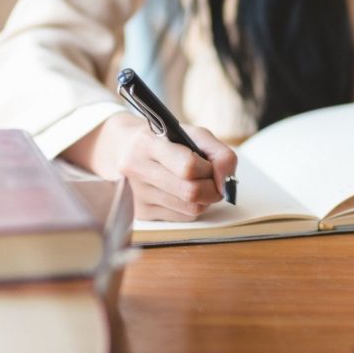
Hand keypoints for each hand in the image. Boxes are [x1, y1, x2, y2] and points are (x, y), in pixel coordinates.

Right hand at [62, 113, 237, 220]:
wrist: (126, 149)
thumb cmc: (167, 141)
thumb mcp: (194, 134)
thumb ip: (219, 153)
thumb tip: (228, 182)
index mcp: (148, 143)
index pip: (188, 167)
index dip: (209, 170)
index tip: (212, 166)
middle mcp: (136, 169)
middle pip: (191, 193)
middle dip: (213, 189)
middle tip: (214, 181)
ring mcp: (136, 194)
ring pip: (190, 209)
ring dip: (205, 199)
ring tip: (199, 184)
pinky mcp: (140, 213)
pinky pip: (182, 218)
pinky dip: (192, 207)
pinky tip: (183, 193)